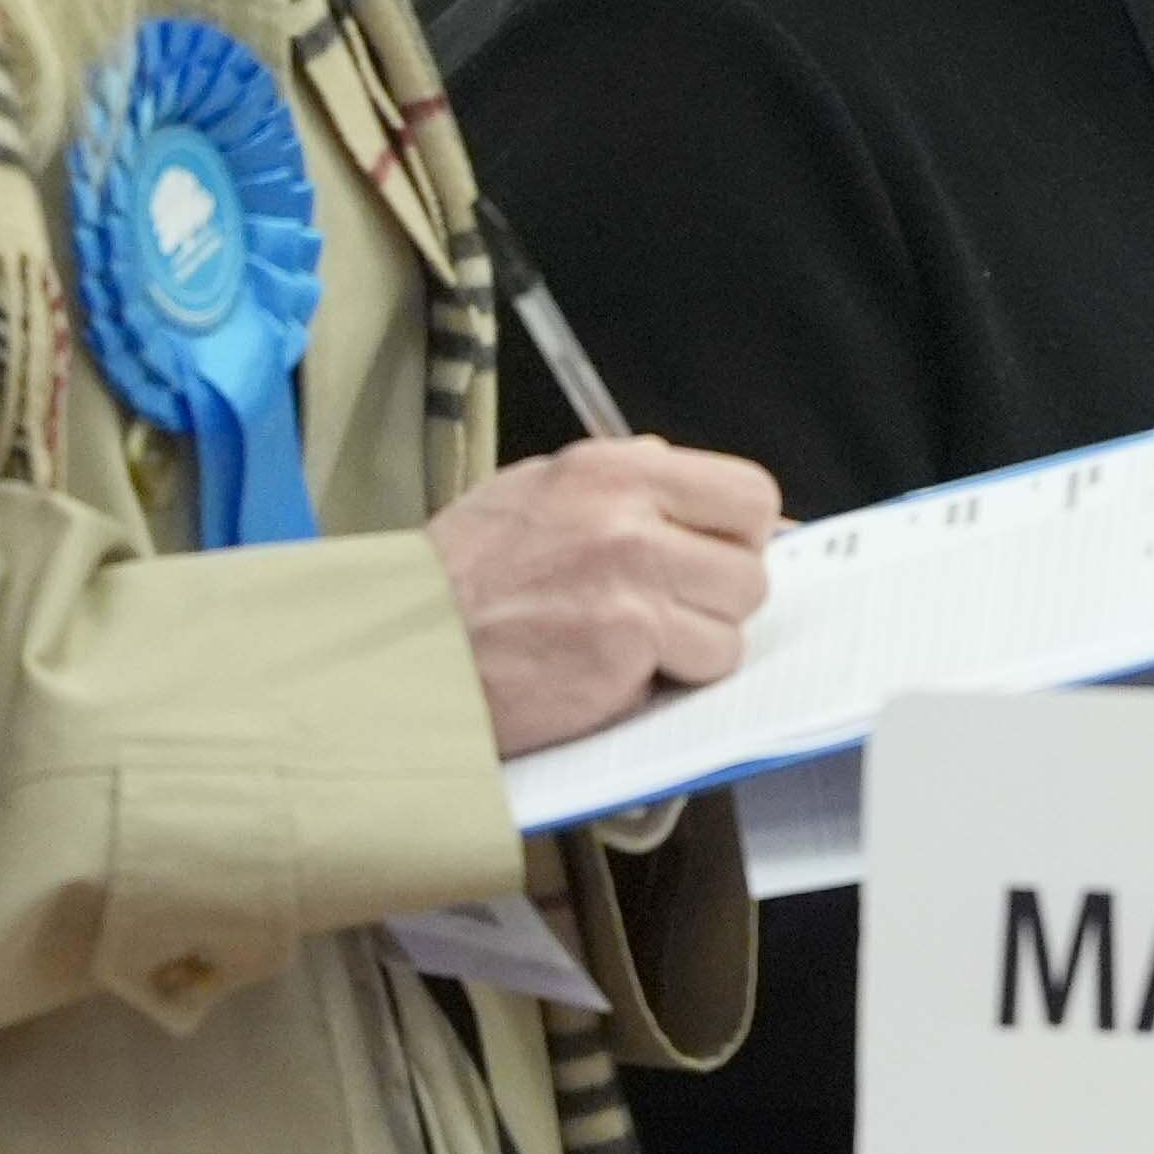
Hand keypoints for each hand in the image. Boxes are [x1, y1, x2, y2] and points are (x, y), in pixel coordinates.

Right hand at [428, 438, 780, 758]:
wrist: (402, 653)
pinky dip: (666, 684)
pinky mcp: (626, 642)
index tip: (713, 561)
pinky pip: (702, 668)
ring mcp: (631, 578)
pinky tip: (607, 674)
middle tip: (662, 615)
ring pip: (734, 624)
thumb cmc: (461, 585)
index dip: (740, 538)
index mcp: (610, 468)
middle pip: (751, 566)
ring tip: (625, 648)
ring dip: (694, 648)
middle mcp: (626, 514)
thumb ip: (623, 488)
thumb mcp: (535, 496)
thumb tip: (705, 493)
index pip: (748, 493)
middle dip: (717, 602)